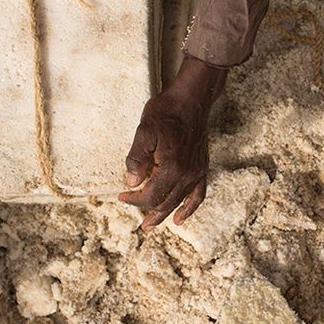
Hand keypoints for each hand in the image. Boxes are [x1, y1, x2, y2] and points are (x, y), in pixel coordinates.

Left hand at [119, 57, 227, 230]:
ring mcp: (196, 171)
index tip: (122, 195)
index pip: (151, 195)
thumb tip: (132, 182)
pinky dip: (189, 208)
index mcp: (171, 167)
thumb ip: (136, 159)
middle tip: (136, 221)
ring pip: (180, 201)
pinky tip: (181, 217)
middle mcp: (187, 173)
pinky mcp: (202, 167)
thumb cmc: (166, 112)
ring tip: (152, 224)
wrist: (191, 99)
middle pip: (165, 202)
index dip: (134, 199)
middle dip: (148, 211)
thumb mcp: (144, 131)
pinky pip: (198, 194)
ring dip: (165, 215)